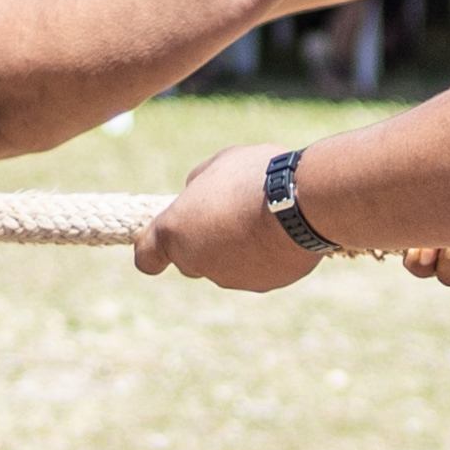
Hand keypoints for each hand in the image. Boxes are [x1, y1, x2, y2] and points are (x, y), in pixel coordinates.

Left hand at [133, 143, 323, 293]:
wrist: (303, 203)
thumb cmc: (255, 176)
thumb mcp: (218, 164)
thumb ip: (200, 185)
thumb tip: (198, 194)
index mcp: (174, 231)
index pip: (146, 258)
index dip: (154, 251)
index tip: (168, 240)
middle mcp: (197, 261)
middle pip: (192, 259)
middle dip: (205, 241)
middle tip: (230, 213)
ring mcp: (231, 278)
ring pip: (228, 265)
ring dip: (238, 247)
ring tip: (265, 218)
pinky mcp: (264, 285)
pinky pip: (260, 270)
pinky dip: (267, 256)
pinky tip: (284, 232)